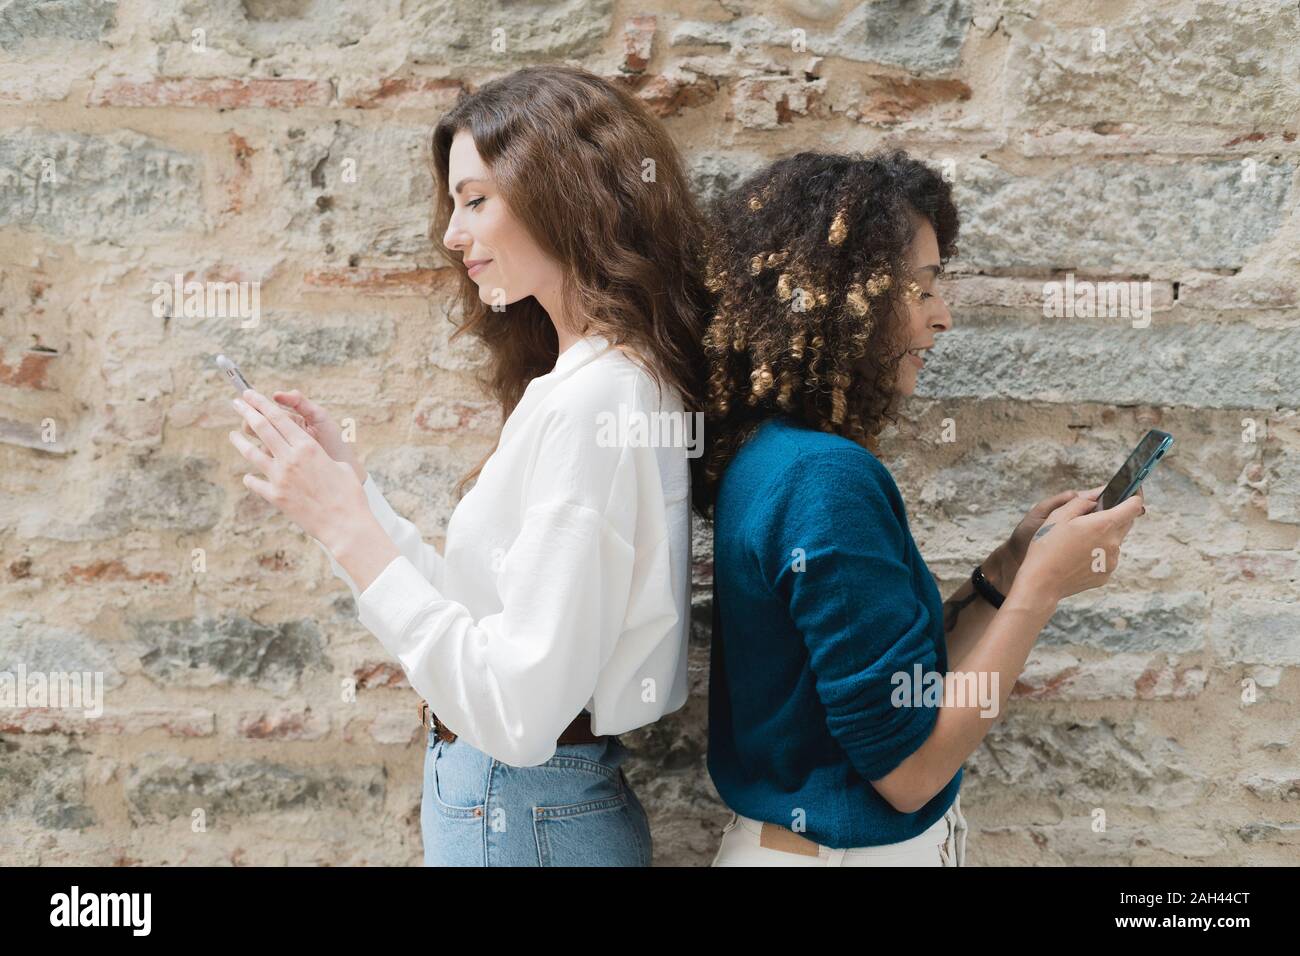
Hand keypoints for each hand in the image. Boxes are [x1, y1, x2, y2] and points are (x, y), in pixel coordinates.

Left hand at [228, 389, 370, 549]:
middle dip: (247, 412)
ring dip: (239, 441)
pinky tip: (248, 476)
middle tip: (236, 403)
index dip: (261, 404)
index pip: (278, 418)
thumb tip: (315, 456)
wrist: (344, 524)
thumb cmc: (349, 495)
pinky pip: (255, 482)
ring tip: (232, 435)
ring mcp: (280, 478)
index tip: (249, 394)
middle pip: (262, 428)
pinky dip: (250, 478)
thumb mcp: (341, 467)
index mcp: (308, 446)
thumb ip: (322, 458)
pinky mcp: (276, 497)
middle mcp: (290, 458)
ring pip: (252, 453)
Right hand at [1014, 487, 1145, 603]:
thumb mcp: (1058, 516)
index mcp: (1104, 525)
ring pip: (1114, 540)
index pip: (1134, 506)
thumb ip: (1080, 502)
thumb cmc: (1047, 547)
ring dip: (1102, 536)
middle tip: (1091, 516)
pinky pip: (1106, 557)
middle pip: (1125, 522)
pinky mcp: (1105, 574)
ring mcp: (1111, 561)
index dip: (1134, 495)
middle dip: (1113, 515)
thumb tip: (1095, 500)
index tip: (1132, 490)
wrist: (1041, 583)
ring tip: (1077, 541)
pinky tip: (1076, 556)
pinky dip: (1097, 552)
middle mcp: (1113, 543)